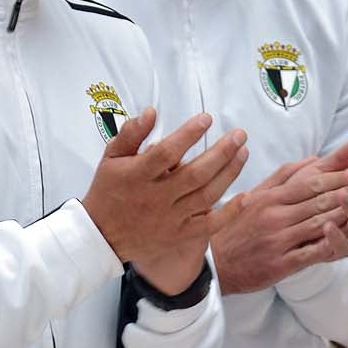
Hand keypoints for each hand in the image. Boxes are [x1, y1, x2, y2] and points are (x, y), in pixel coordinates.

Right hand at [82, 110, 248, 293]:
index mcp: (137, 176)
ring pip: (206, 196)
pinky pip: (209, 226)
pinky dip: (229, 213)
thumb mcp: (111, 157)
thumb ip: (131, 133)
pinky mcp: (179, 235)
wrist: (101, 235)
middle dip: (222, 152)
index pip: (166, 152)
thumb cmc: (108, 190)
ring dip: (229, 173)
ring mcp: (169, 219)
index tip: (207, 118)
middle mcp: (155, 198)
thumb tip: (151, 112)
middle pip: (195, 174)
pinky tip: (246, 196)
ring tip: (243, 153)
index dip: (189, 135)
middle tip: (239, 135)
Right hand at [212, 140, 347, 293]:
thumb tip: (316, 158)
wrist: (214, 263)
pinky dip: (329, 246)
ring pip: (318, 224)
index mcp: (270, 197)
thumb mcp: (258, 194)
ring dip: (344, 216)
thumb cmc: (238, 225)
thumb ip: (287, 176)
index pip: (310, 181)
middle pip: (318, 200)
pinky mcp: (279, 264)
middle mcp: (274, 215)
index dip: (337, 174)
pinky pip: (310, 253)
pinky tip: (346, 242)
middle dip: (347, 191)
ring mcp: (278, 240)